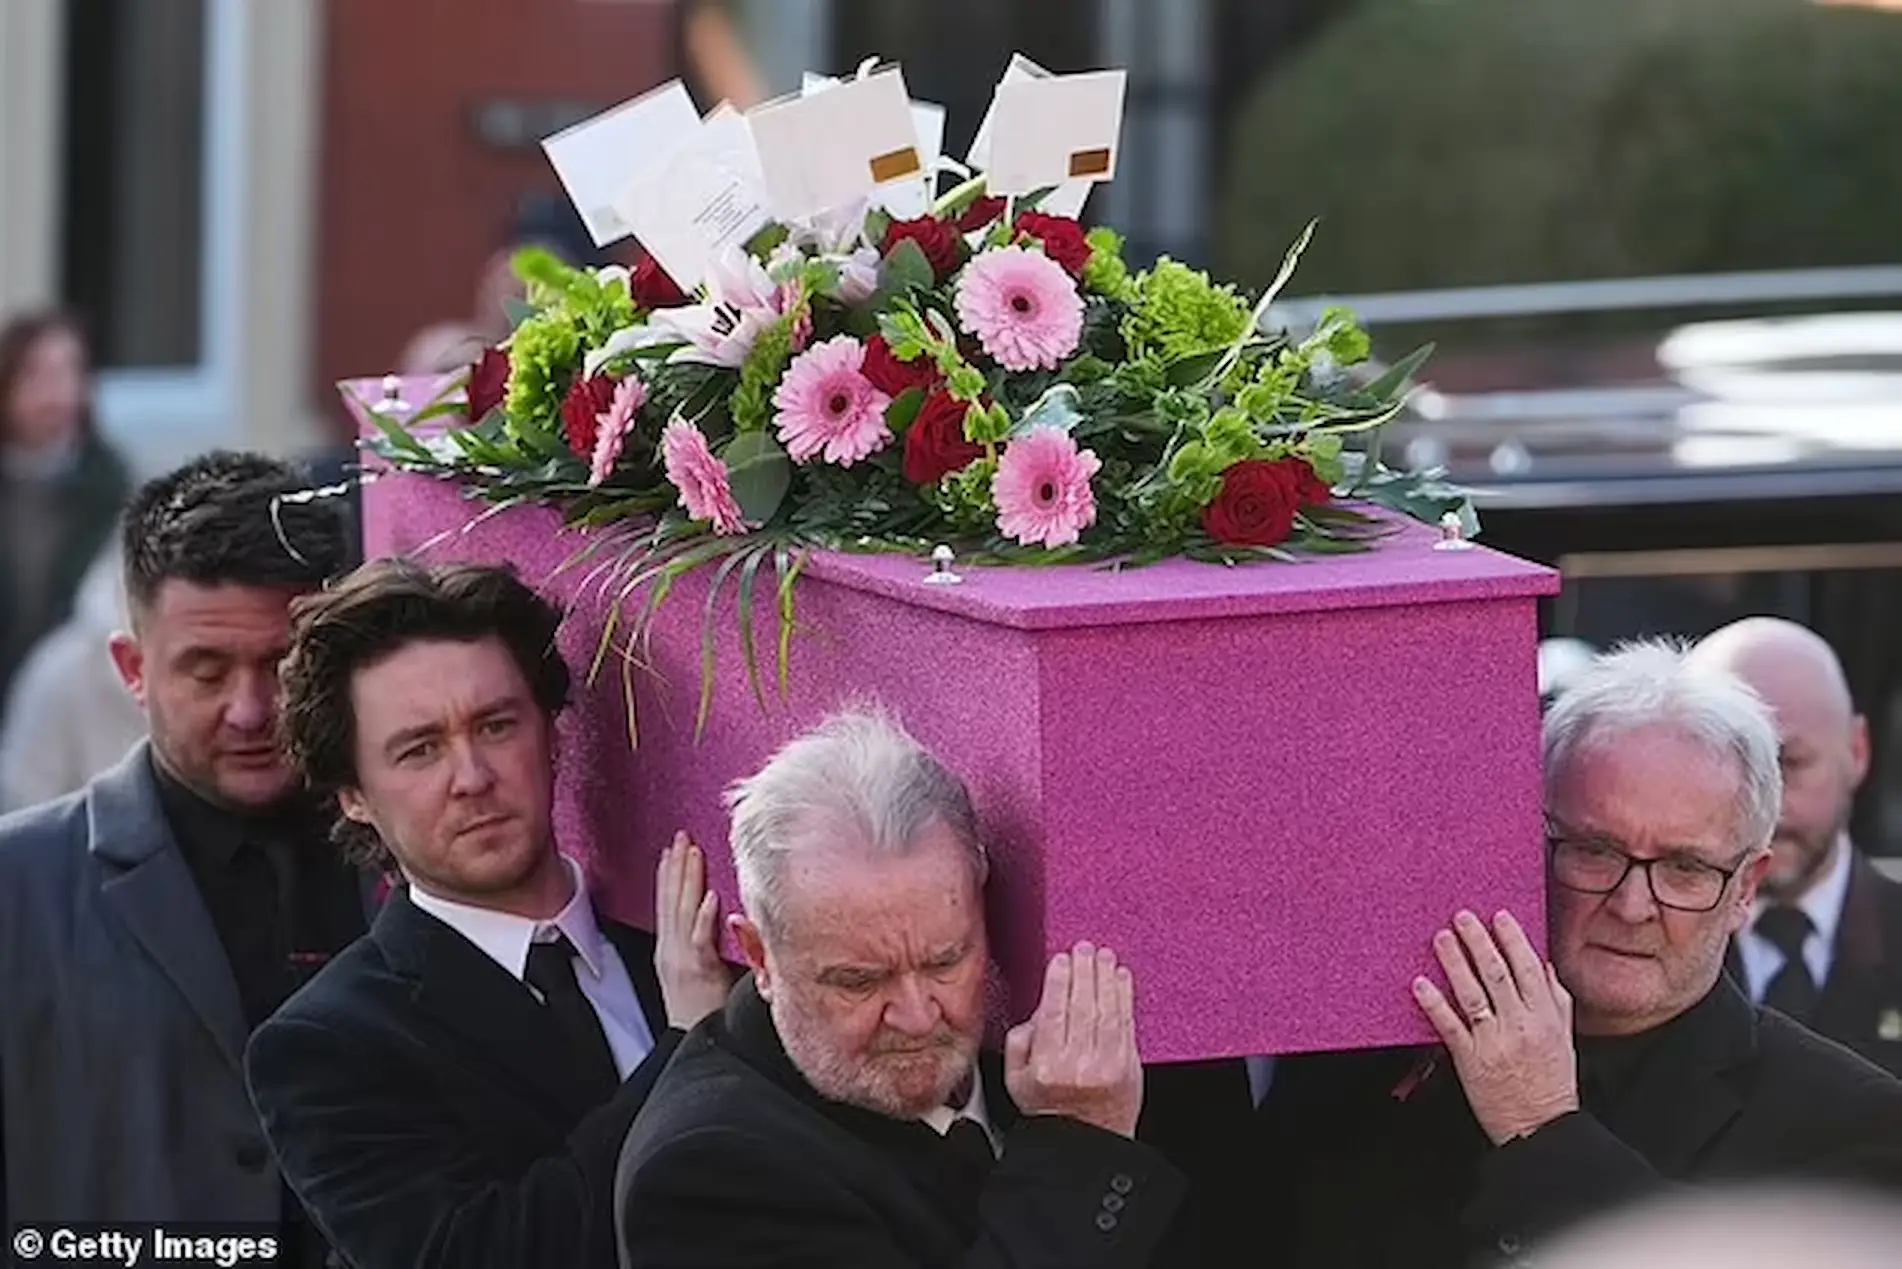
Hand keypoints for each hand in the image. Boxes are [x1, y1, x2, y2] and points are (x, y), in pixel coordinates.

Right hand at [654, 833, 733, 1028]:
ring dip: (688, 879)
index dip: (668, 874)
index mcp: (670, 948)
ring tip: (692, 852)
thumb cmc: (702, 1011)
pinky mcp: (699, 971)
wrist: (695, 1043)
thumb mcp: (695, 972)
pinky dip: (704, 916)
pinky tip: (710, 896)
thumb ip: (700, 945)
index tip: (671, 848)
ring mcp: (683, 959)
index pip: (666, 903)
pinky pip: (701, 939)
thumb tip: (713, 920)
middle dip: (676, 865)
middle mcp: (672, 949)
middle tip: (680, 837)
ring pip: (683, 910)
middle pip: (671, 900)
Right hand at [1004, 943, 1142, 1138]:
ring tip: (1103, 956)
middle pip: (1083, 1006)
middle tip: (1084, 949)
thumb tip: (1039, 1011)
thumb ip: (1020, 1041)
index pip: (1053, 1013)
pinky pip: (1127, 1024)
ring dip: (1105, 978)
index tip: (1061, 959)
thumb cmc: (1050, 1110)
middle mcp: (1077, 1065)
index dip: (1058, 982)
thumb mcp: (1015, 1080)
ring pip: (1107, 1011)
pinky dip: (1124, 997)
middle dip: (1084, 971)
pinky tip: (1121, 979)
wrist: (1085, 1146)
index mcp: (1046, 1066)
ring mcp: (1107, 1066)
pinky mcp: (1129, 1068)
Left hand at [1413, 909, 1577, 1145]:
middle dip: (1479, 942)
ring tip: (1441, 939)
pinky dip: (1435, 1003)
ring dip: (1455, 963)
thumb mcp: (1564, 1039)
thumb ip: (1556, 1001)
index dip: (1513, 940)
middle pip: (1497, 974)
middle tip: (1462, 917)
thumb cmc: (1552, 1085)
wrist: (1541, 1128)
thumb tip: (1545, 966)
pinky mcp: (1470, 1060)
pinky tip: (1421, 983)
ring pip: (1473, 994)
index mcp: (1545, 1018)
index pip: (1529, 969)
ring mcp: (1494, 1042)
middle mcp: (1520, 1025)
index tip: (1498, 917)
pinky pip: (1450, 1026)